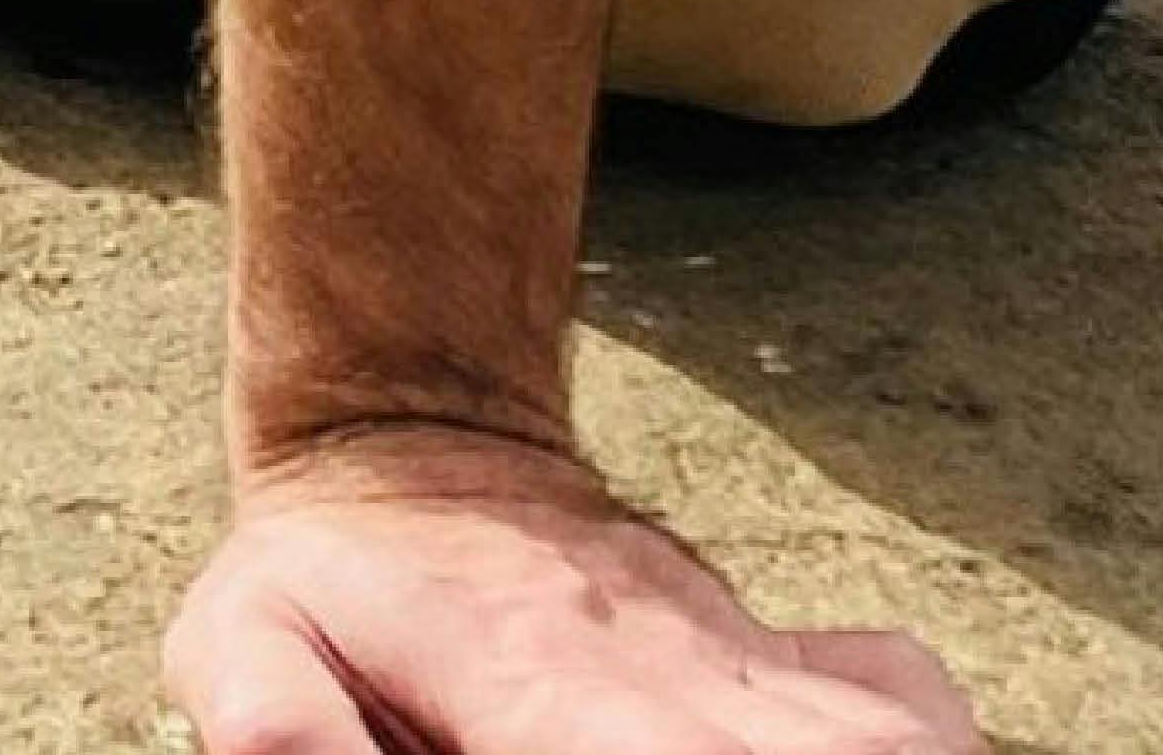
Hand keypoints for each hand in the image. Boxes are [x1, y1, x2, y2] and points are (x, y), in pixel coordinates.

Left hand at [172, 432, 975, 750]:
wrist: (409, 438)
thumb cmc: (321, 578)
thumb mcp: (246, 640)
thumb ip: (278, 721)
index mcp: (543, 688)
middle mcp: (667, 677)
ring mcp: (736, 664)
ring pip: (876, 743)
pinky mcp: (781, 660)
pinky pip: (907, 708)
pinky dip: (916, 744)